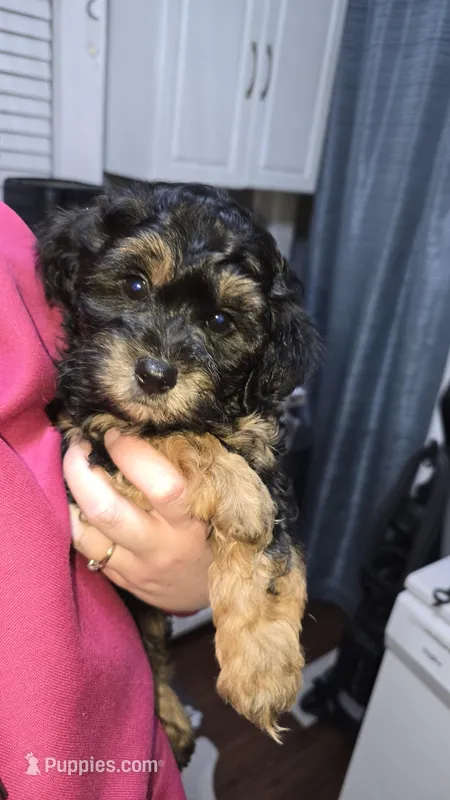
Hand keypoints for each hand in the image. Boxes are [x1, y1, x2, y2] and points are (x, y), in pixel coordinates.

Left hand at [63, 430, 211, 612]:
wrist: (211, 598)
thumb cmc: (214, 535)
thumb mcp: (212, 506)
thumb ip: (186, 473)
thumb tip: (146, 429)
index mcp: (191, 524)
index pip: (161, 487)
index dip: (132, 453)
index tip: (116, 433)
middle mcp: (160, 548)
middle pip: (106, 510)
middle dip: (81, 471)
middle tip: (78, 446)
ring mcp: (136, 568)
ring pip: (84, 532)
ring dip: (71, 496)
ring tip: (75, 472)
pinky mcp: (120, 581)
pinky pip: (84, 548)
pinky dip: (76, 520)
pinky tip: (80, 501)